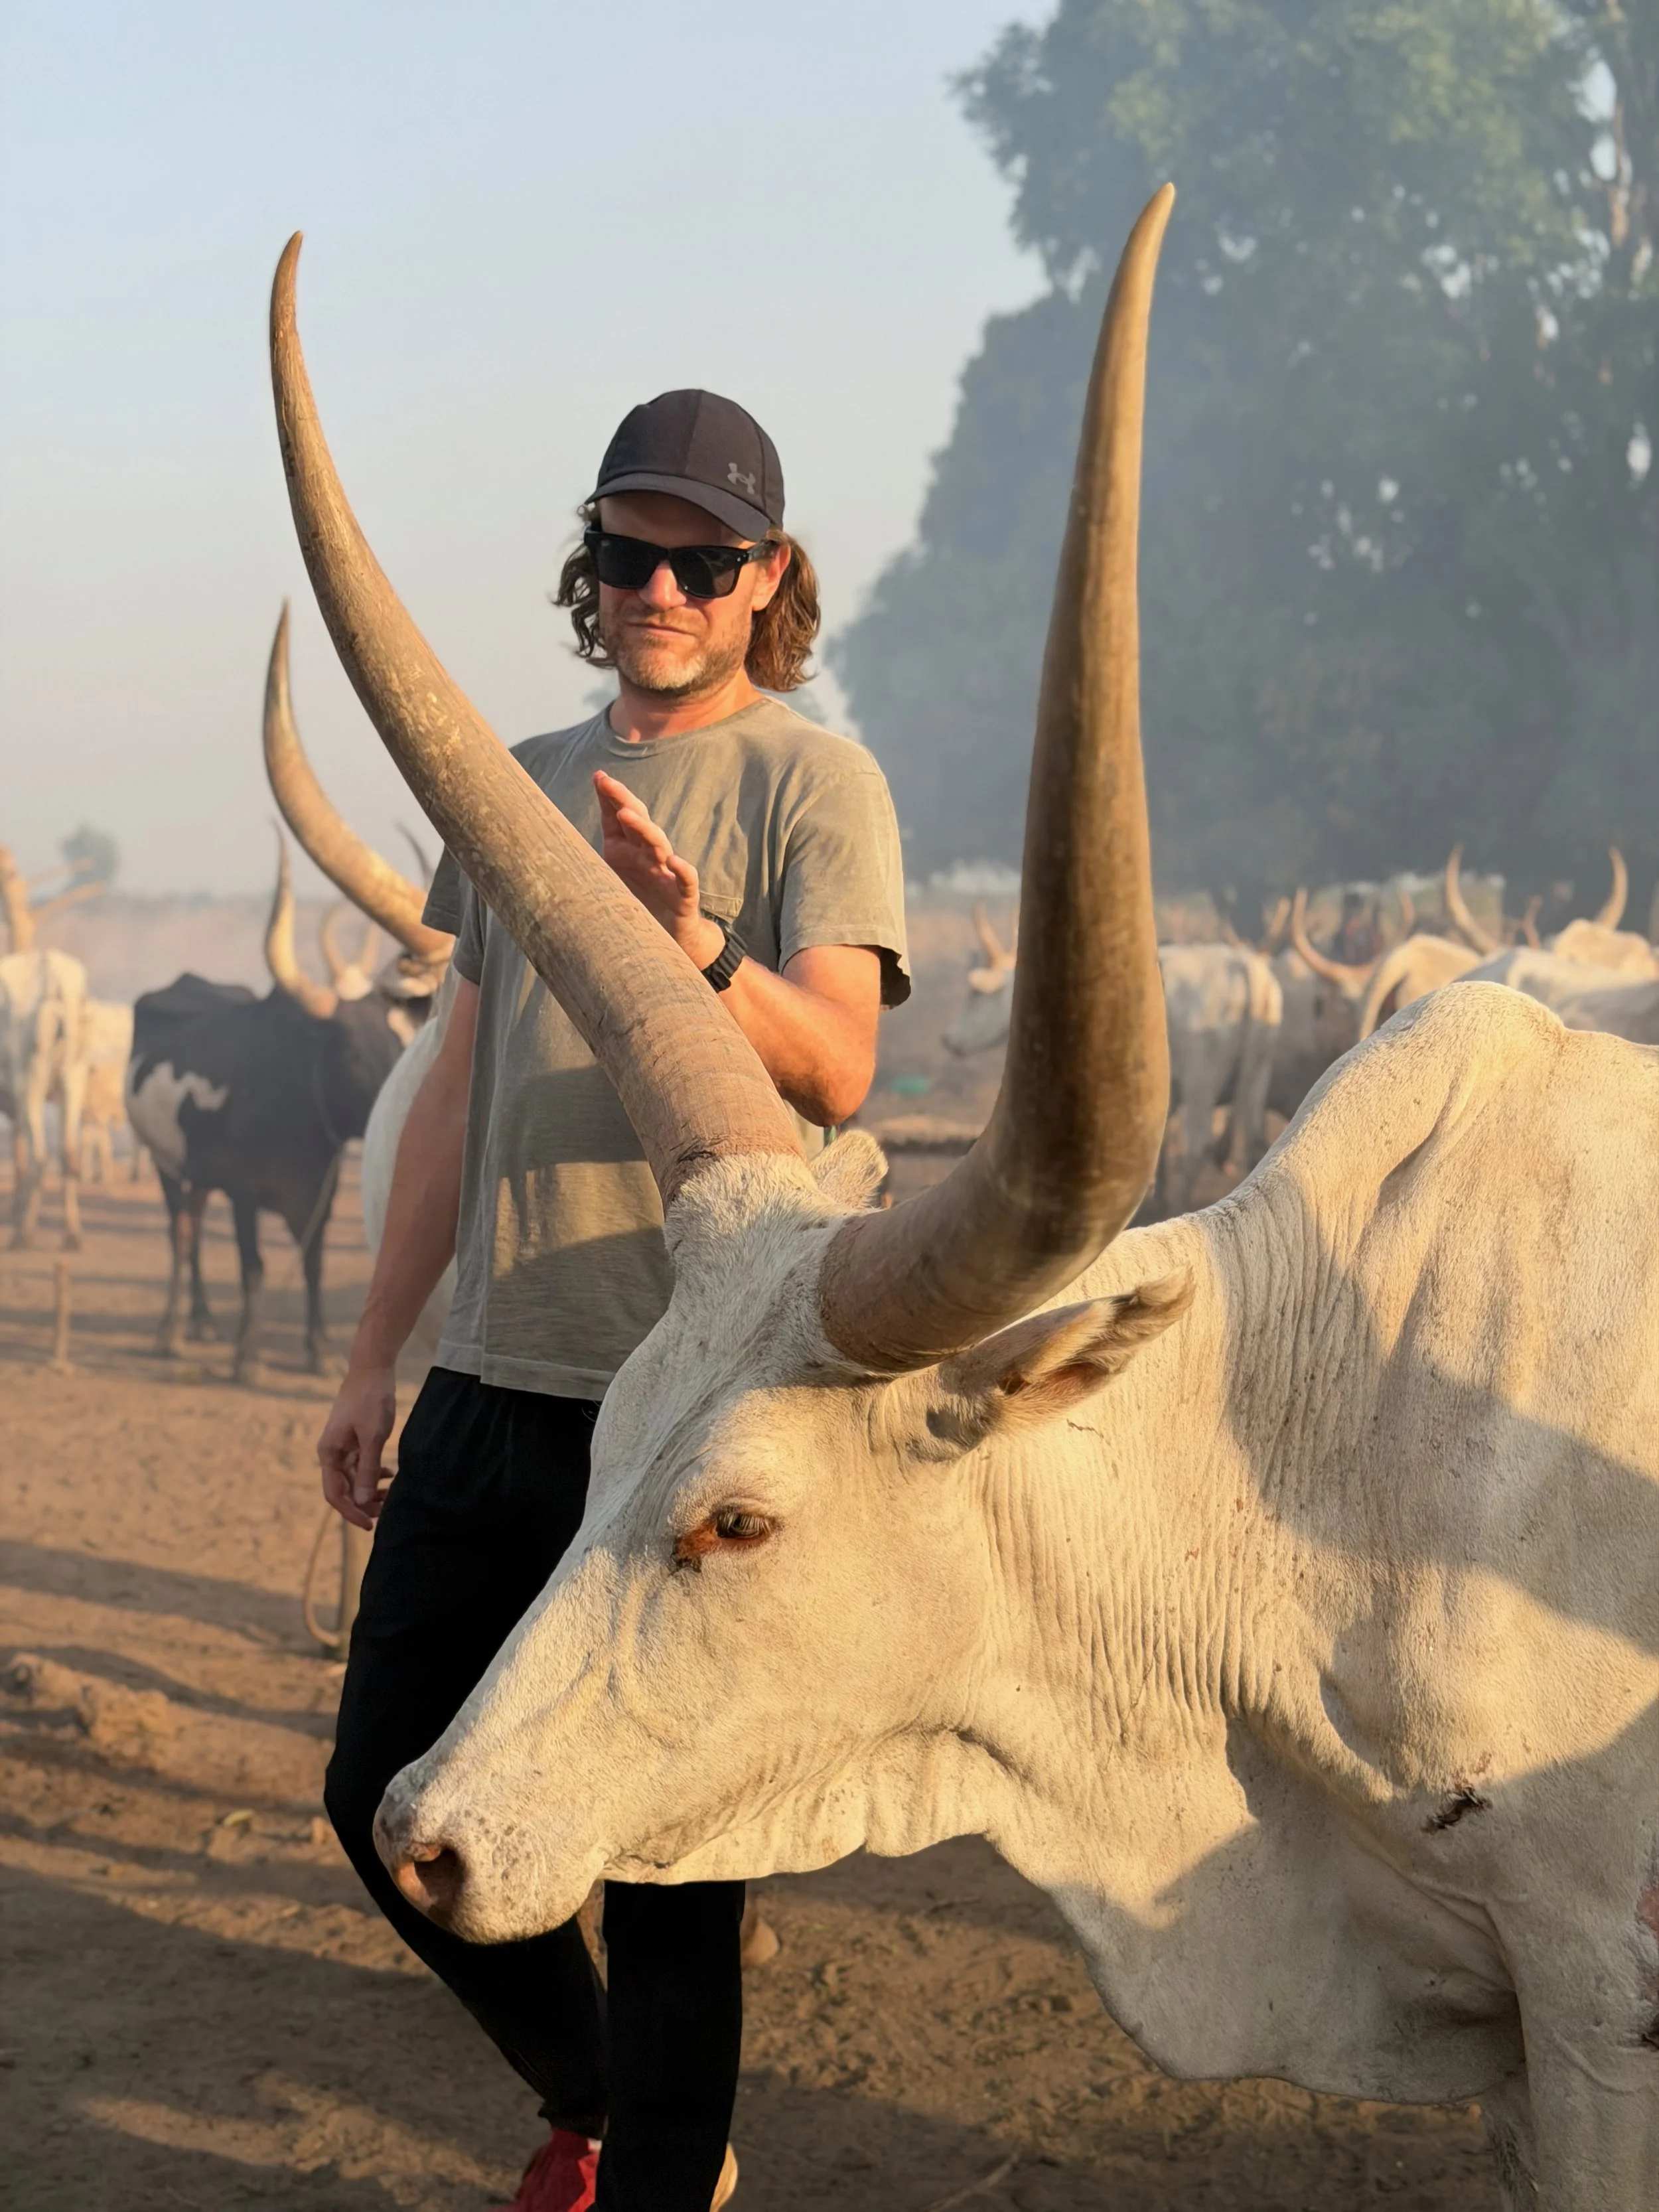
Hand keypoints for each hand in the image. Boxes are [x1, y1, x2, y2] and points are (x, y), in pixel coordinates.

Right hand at [317, 1362, 395, 1531]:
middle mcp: (331, 1452)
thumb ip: (368, 1469)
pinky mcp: (353, 1438)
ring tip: (393, 1493)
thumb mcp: (373, 1437)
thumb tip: (364, 1501)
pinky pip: (360, 1464)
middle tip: (389, 1510)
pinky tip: (390, 1474)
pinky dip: (374, 1472)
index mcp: (329, 1453)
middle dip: (365, 1502)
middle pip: (345, 1488)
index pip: (335, 1494)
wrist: (372, 1368)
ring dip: (371, 1489)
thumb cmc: (371, 1400)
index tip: (370, 1526)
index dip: (352, 1512)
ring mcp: (342, 1446)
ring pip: (354, 1477)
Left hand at [594, 771, 723, 966]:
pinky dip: (683, 870)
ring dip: (643, 828)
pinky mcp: (683, 897)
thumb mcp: (611, 876)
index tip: (597, 776)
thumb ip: (593, 856)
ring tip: (625, 814)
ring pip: (659, 844)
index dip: (611, 796)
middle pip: (639, 822)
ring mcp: (667, 874)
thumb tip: (555, 838)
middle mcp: (649, 856)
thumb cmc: (637, 903)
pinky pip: (686, 880)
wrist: (669, 939)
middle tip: (607, 783)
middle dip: (623, 800)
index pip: (621, 816)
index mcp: (629, 850)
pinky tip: (673, 862)